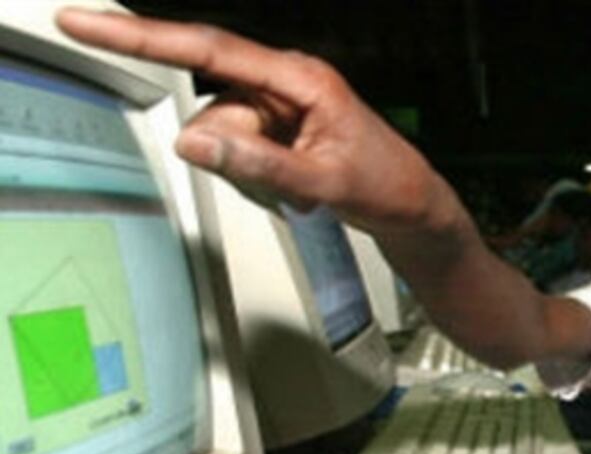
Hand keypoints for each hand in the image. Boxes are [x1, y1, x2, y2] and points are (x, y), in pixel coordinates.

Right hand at [55, 8, 447, 238]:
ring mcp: (278, 106)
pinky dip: (256, 173)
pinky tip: (294, 182)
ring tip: (299, 182)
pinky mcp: (275, 127)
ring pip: (222, 135)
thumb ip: (255, 162)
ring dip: (249, 167)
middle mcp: (284, 83)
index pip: (207, 48)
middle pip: (214, 108)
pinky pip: (237, 149)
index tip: (87, 22)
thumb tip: (194, 141)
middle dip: (235, 150)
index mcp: (300, 78)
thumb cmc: (385, 183)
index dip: (140, 35)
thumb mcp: (321, 181)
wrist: (413, 205)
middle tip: (287, 179)